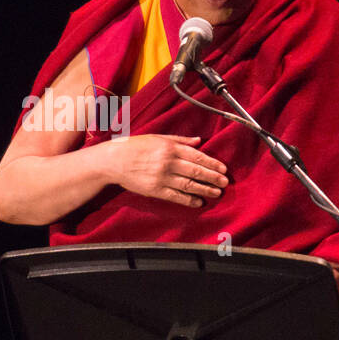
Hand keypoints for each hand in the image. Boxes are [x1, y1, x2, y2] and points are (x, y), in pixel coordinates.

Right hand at [108, 134, 227, 207]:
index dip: (212, 164)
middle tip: (225, 183)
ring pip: (189, 185)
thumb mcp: (157, 138)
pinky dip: (189, 200)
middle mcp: (168, 162)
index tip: (223, 169)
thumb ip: (179, 140)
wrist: (114, 160)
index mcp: (170, 147)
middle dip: (213, 178)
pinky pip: (176, 196)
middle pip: (196, 171)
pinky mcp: (155, 189)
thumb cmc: (134, 146)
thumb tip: (198, 141)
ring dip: (205, 190)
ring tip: (216, 193)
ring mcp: (162, 177)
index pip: (197, 156)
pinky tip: (199, 202)